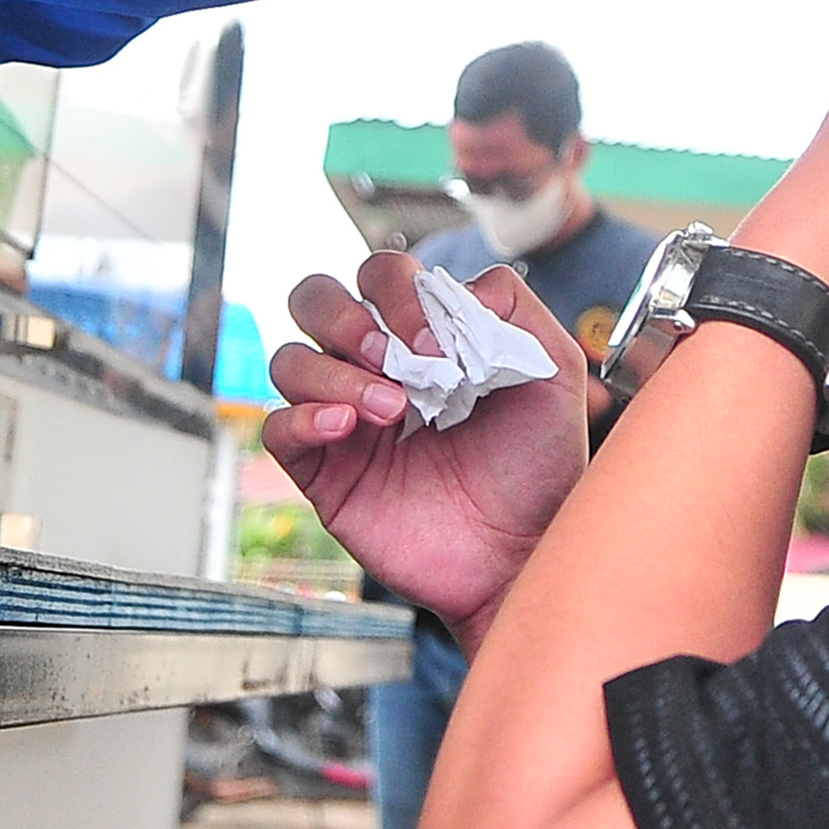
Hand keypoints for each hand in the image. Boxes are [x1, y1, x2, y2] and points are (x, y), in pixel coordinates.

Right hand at [261, 255, 590, 645]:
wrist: (524, 551)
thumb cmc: (538, 467)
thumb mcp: (552, 371)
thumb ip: (515, 308)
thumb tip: (458, 285)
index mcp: (421, 336)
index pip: (380, 276)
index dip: (398, 292)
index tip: (440, 342)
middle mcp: (373, 368)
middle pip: (315, 300)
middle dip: (346, 316)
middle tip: (395, 359)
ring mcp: (344, 419)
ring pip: (289, 360)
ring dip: (334, 371)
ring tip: (391, 410)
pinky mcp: (323, 472)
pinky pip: (276, 428)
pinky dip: (301, 417)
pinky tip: (344, 426)